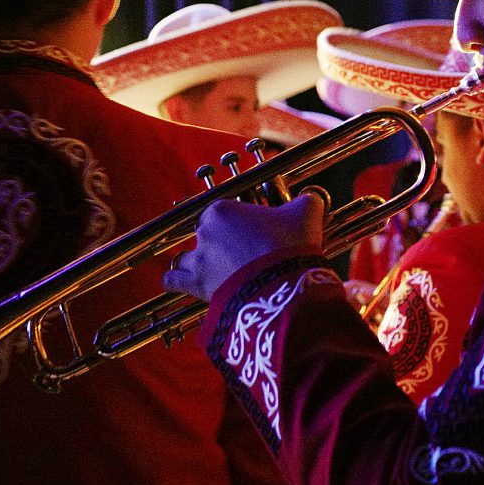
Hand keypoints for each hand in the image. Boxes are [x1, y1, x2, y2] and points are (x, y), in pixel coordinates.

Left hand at [163, 192, 325, 300]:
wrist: (281, 287)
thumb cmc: (290, 245)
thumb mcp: (305, 214)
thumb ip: (306, 200)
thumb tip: (311, 196)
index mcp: (224, 209)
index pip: (221, 212)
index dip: (235, 223)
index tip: (248, 232)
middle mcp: (205, 231)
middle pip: (204, 233)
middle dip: (218, 243)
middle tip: (239, 254)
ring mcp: (197, 258)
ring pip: (186, 257)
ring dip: (196, 263)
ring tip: (215, 271)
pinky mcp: (195, 284)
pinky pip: (172, 280)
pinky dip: (177, 282)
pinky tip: (183, 284)